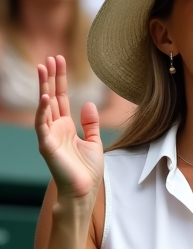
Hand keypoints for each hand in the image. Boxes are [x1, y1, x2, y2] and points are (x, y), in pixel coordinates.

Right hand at [35, 56, 103, 205]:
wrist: (84, 190)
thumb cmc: (87, 170)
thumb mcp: (94, 141)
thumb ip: (90, 124)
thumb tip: (87, 103)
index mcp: (65, 126)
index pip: (61, 97)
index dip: (60, 80)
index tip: (60, 61)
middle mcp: (55, 128)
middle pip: (51, 97)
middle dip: (50, 77)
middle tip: (50, 57)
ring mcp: (49, 136)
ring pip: (44, 106)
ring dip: (43, 86)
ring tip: (43, 67)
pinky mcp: (47, 146)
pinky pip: (42, 125)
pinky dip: (42, 111)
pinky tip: (45, 96)